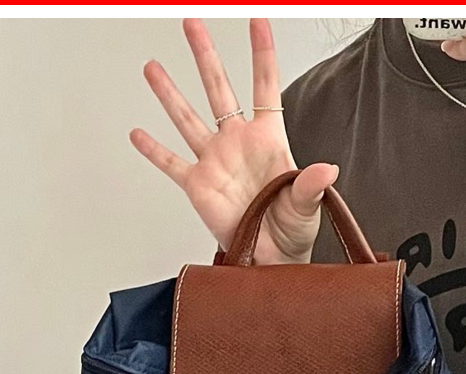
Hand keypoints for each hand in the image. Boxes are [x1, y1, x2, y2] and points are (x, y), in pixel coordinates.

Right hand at [130, 18, 337, 264]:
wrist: (271, 258)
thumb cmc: (292, 230)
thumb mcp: (307, 205)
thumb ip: (311, 185)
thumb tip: (326, 170)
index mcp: (268, 140)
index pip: (265, 87)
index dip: (262, 54)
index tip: (258, 21)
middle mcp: (237, 143)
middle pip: (218, 90)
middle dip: (206, 56)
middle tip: (192, 24)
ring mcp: (214, 162)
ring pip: (188, 119)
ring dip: (170, 93)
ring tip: (153, 68)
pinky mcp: (197, 185)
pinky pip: (172, 163)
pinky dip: (154, 151)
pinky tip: (138, 134)